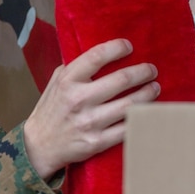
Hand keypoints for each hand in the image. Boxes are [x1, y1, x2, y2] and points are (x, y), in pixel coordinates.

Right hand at [23, 38, 158, 179]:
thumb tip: (103, 52)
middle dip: (142, 72)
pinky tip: (148, 111)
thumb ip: (76, 67)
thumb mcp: (56, 82)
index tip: (129, 47)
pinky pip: (127, 128)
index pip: (97, 56)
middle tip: (151, 70)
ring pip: (130, 104)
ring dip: (148, 94)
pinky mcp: (97, 141)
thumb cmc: (51, 110)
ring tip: (155, 88)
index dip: (117, 48)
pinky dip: (141, 119)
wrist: (39, 146)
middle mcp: (79, 100)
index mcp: (68, 81)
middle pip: (121, 80)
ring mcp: (89, 122)